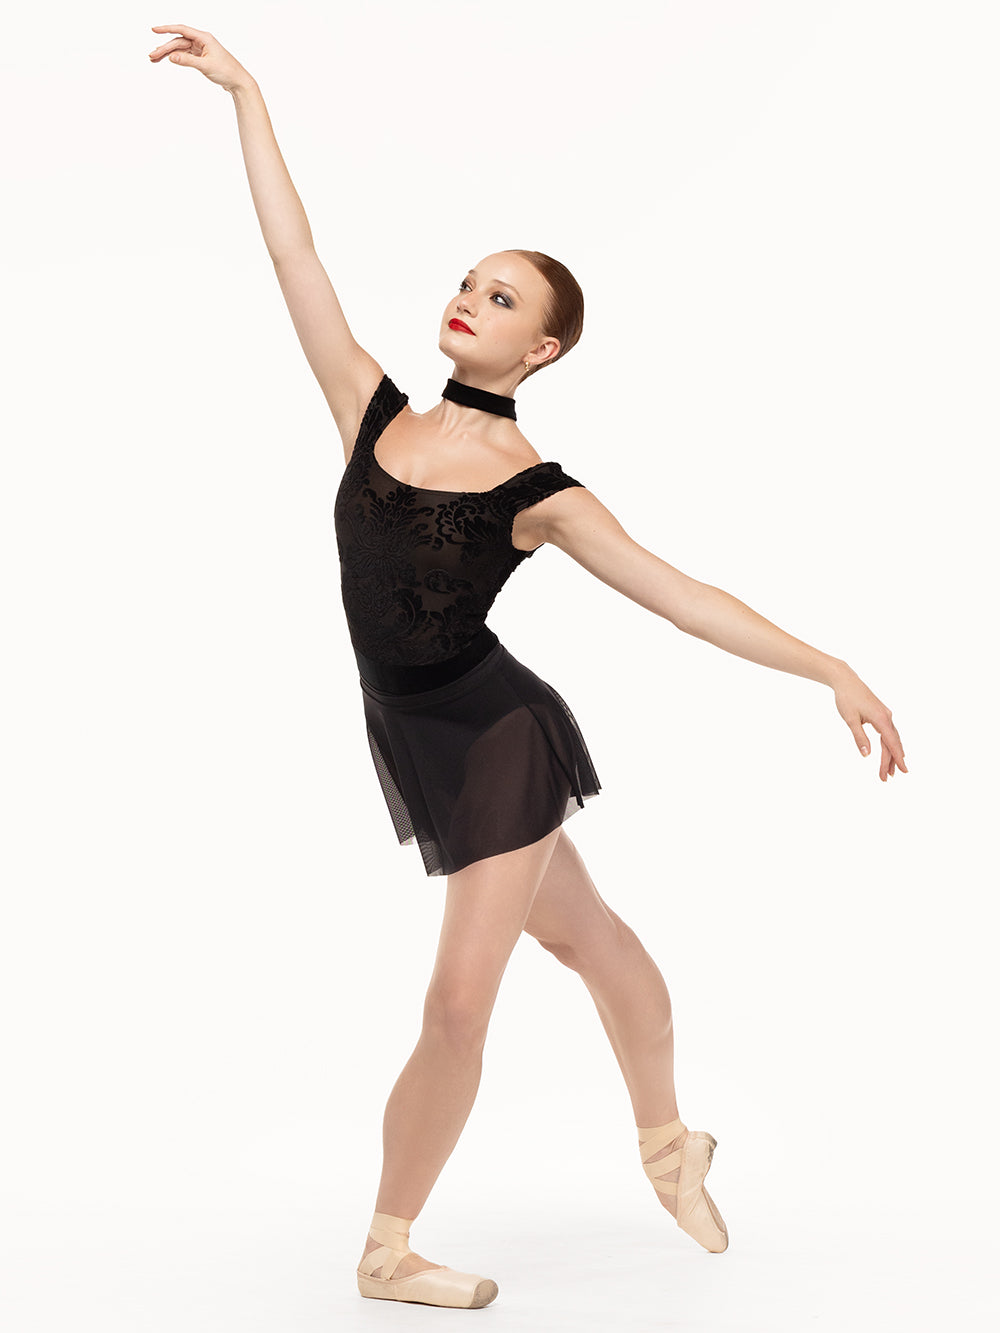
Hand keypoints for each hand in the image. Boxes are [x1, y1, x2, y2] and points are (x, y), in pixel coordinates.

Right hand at [148, 24, 250, 92]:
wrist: (238, 82)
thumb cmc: (226, 72)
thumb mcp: (205, 66)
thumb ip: (187, 61)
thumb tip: (171, 57)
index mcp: (204, 38)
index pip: (181, 30)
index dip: (166, 29)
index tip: (154, 30)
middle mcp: (202, 41)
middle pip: (178, 42)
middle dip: (164, 48)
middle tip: (151, 56)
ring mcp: (201, 49)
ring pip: (180, 49)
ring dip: (168, 54)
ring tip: (154, 59)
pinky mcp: (201, 58)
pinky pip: (185, 55)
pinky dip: (176, 58)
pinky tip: (167, 59)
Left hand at [832, 665, 907, 780]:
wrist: (846, 681)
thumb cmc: (846, 699)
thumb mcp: (850, 719)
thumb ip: (859, 737)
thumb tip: (866, 755)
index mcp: (881, 719)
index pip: (892, 742)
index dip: (898, 758)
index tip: (903, 770)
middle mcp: (887, 717)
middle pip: (892, 743)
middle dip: (890, 761)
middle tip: (886, 778)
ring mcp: (885, 715)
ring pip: (891, 739)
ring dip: (890, 755)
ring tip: (889, 772)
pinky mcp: (881, 714)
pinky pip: (888, 733)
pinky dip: (889, 745)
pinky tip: (889, 753)